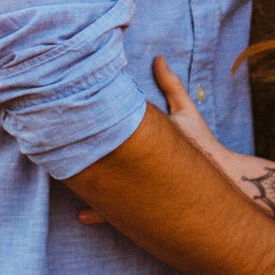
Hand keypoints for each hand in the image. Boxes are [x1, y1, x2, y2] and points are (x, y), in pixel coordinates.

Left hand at [78, 58, 245, 225]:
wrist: (224, 179)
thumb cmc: (202, 144)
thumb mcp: (186, 114)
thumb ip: (171, 86)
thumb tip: (159, 57)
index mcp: (143, 145)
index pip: (108, 137)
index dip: (86, 132)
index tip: (64, 127)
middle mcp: (140, 170)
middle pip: (102, 166)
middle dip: (77, 164)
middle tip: (50, 159)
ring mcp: (142, 190)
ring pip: (106, 195)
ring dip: (86, 195)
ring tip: (63, 194)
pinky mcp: (147, 204)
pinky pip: (116, 211)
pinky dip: (99, 213)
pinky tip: (82, 216)